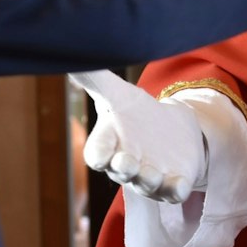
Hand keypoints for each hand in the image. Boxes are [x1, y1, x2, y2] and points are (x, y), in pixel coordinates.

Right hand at [73, 70, 206, 203]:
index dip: (98, 155)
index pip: (97, 154)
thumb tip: (67, 54)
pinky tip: (180, 182)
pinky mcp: (174, 183)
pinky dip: (176, 189)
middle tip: (126, 161)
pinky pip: (173, 192)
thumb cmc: (136, 114)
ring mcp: (150, 178)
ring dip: (148, 180)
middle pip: (120, 172)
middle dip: (123, 167)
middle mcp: (126, 165)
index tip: (100, 155)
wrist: (172, 131)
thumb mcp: (118, 93)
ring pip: (146, 184)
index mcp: (108, 145)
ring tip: (151, 172)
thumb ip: (95, 78)